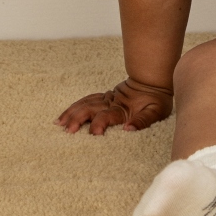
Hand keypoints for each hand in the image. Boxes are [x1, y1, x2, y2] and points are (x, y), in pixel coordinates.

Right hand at [56, 77, 172, 134]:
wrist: (155, 81)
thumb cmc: (157, 100)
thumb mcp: (156, 111)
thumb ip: (143, 120)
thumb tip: (127, 129)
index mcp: (122, 109)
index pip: (106, 116)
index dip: (99, 124)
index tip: (93, 134)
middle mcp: (111, 103)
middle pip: (90, 109)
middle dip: (78, 119)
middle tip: (68, 130)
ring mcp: (106, 99)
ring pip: (85, 104)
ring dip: (72, 113)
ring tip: (59, 124)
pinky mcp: (103, 98)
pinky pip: (86, 101)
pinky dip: (74, 107)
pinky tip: (65, 115)